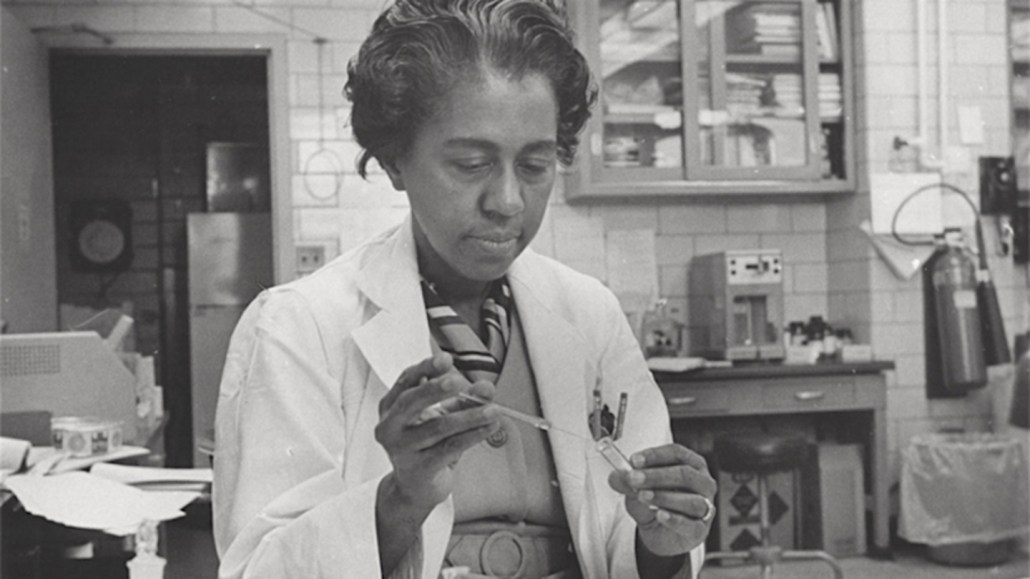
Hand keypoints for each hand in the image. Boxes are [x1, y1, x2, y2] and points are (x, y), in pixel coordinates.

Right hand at [375, 353, 500, 509]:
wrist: (415, 488)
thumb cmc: (426, 446)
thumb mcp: (441, 417)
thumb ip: (462, 400)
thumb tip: (486, 389)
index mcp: (391, 407)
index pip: (406, 380)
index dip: (426, 368)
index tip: (446, 359)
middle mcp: (390, 427)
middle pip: (411, 402)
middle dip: (436, 390)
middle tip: (459, 381)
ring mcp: (402, 449)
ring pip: (437, 427)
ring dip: (468, 416)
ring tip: (492, 410)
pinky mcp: (419, 469)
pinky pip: (449, 448)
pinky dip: (472, 436)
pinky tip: (488, 428)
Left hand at [608, 443, 716, 556]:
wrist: (662, 535)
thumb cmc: (656, 505)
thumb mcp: (637, 491)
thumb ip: (628, 483)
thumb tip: (616, 475)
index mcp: (691, 465)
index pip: (676, 453)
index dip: (655, 455)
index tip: (634, 460)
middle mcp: (703, 483)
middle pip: (684, 474)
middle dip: (657, 475)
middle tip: (634, 478)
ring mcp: (705, 507)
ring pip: (691, 500)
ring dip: (664, 496)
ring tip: (643, 496)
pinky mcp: (700, 530)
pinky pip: (691, 524)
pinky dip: (675, 519)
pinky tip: (660, 515)